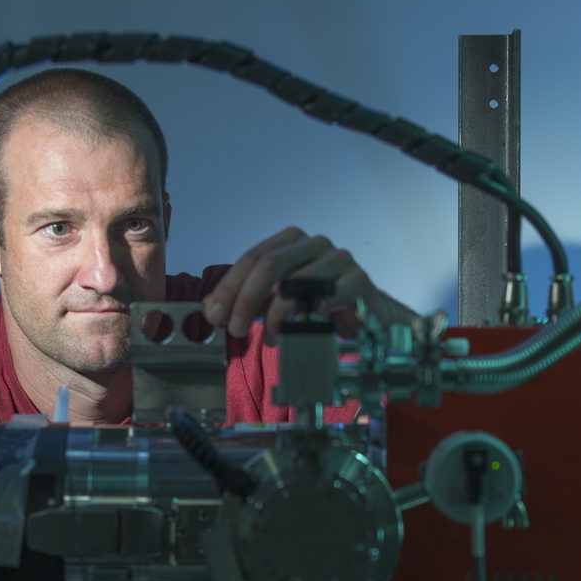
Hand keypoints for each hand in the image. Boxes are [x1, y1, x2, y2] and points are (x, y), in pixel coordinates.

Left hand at [202, 226, 414, 343]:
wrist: (371, 319)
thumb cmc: (321, 308)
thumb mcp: (278, 303)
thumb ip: (247, 300)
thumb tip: (209, 307)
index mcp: (292, 241)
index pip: (252, 258)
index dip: (229, 287)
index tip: (214, 315)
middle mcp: (315, 243)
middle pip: (269, 264)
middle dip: (245, 299)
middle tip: (234, 329)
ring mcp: (340, 258)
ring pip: (296, 281)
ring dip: (275, 315)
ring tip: (270, 338)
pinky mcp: (360, 279)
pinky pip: (329, 293)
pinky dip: (311, 312)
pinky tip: (302, 327)